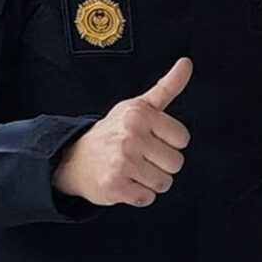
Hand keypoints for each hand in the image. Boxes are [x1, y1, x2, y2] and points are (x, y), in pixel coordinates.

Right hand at [54, 58, 191, 206]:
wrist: (74, 158)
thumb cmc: (114, 132)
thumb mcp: (139, 106)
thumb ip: (167, 86)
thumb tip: (187, 63)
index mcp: (140, 114)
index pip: (183, 139)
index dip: (169, 142)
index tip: (151, 139)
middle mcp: (131, 136)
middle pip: (176, 163)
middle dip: (162, 164)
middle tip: (140, 156)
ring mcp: (122, 162)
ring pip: (164, 183)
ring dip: (151, 181)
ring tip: (133, 169)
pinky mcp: (116, 186)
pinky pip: (148, 198)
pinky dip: (139, 195)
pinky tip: (125, 182)